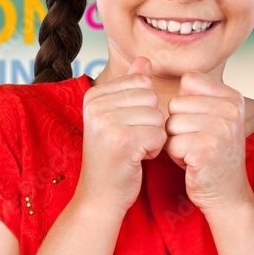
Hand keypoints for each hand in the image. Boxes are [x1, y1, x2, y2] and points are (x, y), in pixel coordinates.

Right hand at [75, 57, 166, 216]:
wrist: (100, 194)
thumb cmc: (113, 156)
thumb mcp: (118, 116)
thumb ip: (131, 86)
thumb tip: (145, 60)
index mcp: (93, 94)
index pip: (142, 84)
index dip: (143, 108)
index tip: (126, 126)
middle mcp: (96, 104)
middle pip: (151, 99)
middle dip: (150, 122)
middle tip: (130, 140)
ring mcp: (107, 121)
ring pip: (158, 117)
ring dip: (153, 136)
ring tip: (133, 149)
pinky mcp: (122, 140)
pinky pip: (159, 134)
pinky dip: (154, 149)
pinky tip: (136, 158)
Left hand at [164, 72, 252, 213]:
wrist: (225, 193)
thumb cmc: (206, 153)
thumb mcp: (201, 115)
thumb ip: (182, 90)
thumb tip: (140, 60)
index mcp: (231, 95)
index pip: (186, 83)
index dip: (183, 106)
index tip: (199, 124)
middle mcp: (231, 108)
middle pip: (176, 104)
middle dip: (177, 126)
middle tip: (197, 142)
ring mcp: (221, 127)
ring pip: (170, 123)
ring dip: (175, 141)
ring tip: (195, 152)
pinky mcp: (207, 147)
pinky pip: (170, 142)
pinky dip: (176, 156)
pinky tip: (193, 163)